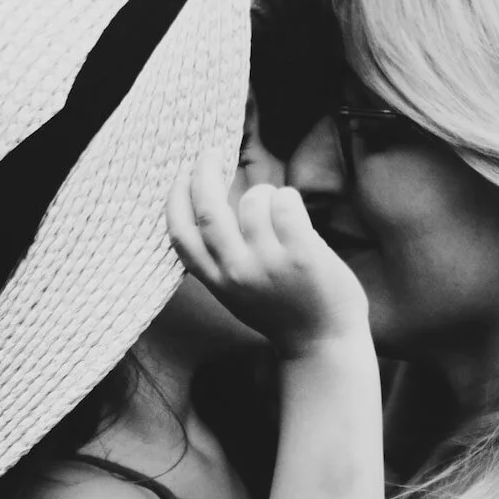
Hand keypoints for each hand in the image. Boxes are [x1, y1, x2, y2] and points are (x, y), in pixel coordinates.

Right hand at [168, 151, 367, 355]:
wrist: (322, 344)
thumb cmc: (282, 311)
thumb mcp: (238, 293)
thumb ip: (222, 260)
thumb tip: (207, 206)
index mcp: (218, 282)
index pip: (181, 236)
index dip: (175, 200)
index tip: (179, 178)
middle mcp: (238, 272)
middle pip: (209, 210)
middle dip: (204, 173)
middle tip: (210, 154)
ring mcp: (270, 263)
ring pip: (254, 199)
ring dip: (266, 193)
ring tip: (278, 210)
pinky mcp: (301, 254)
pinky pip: (285, 202)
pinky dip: (289, 198)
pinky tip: (295, 213)